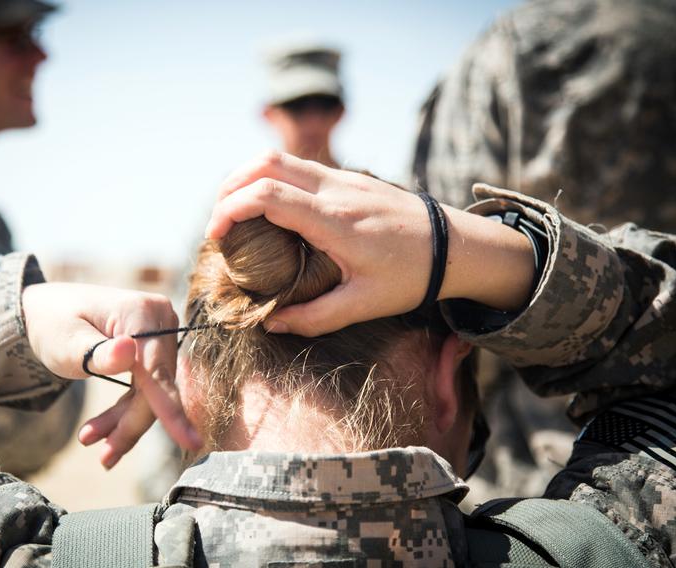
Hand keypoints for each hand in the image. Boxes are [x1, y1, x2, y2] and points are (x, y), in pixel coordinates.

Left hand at [21, 283, 200, 467]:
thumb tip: (129, 351)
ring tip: (90, 439)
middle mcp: (161, 320)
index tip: (189, 442)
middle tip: (104, 457)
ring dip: (126, 421)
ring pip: (153, 392)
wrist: (48, 311)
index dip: (170, 409)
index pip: (157, 371)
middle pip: (158, 386)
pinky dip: (126, 410)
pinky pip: (147, 387)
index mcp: (142, 312)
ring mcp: (160, 333)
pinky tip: (101, 429)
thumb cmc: (53, 325)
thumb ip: (97, 353)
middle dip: (131, 423)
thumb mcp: (66, 343)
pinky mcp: (154, 349)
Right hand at [206, 151, 533, 335]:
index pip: (267, 193)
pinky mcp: (350, 177)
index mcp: (334, 219)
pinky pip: (300, 167)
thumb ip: (314, 317)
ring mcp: (344, 177)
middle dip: (229, 187)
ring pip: (282, 157)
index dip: (230, 209)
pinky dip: (272, 179)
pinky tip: (270, 209)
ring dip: (249, 177)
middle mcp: (336, 189)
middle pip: (265, 162)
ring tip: (235, 212)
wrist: (458, 246)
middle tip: (218, 221)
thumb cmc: (412, 277)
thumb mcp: (364, 305)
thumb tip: (271, 323)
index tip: (217, 236)